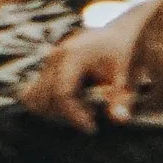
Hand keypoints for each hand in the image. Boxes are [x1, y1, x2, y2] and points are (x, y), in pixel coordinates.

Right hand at [21, 0, 149, 127]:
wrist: (118, 36)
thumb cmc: (124, 57)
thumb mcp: (128, 79)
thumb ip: (122, 100)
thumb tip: (119, 120)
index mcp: (74, 55)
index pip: (62, 94)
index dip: (75, 116)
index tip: (92, 127)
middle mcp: (56, 56)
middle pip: (46, 99)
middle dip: (66, 115)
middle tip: (90, 117)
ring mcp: (48, 62)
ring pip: (36, 99)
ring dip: (56, 112)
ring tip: (82, 110)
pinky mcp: (46, 68)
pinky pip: (34, 94)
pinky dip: (49, 105)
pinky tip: (71, 106)